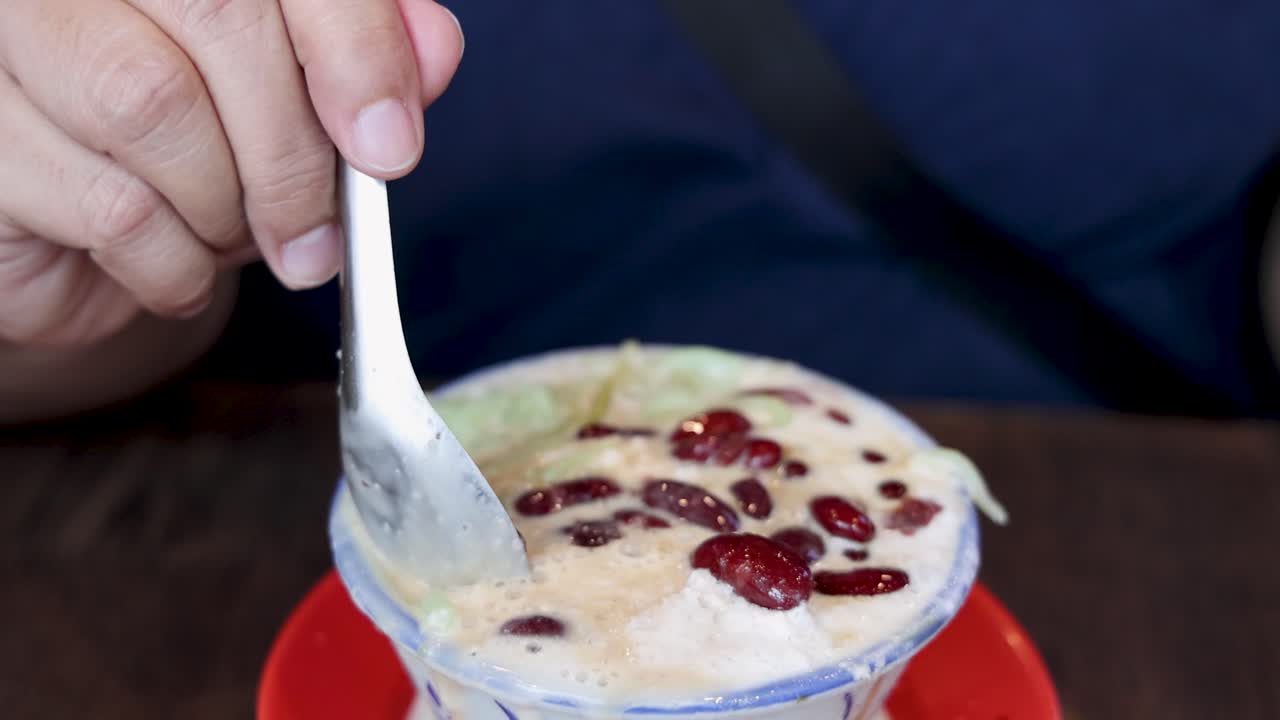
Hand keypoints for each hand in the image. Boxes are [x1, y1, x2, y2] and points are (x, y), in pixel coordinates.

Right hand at [0, 0, 463, 345]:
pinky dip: (173, 264)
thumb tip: (432, 51)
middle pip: (219, 18)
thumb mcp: (294, 88)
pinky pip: (110, 206)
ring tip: (231, 237)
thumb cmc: (193, 134)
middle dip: (294, 152)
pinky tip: (173, 264)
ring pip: (152, 107)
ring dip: (226, 209)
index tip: (390, 147)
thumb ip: (366, 52)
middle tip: (320, 240)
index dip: (354, 46)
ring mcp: (4, 36)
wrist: (70, 226)